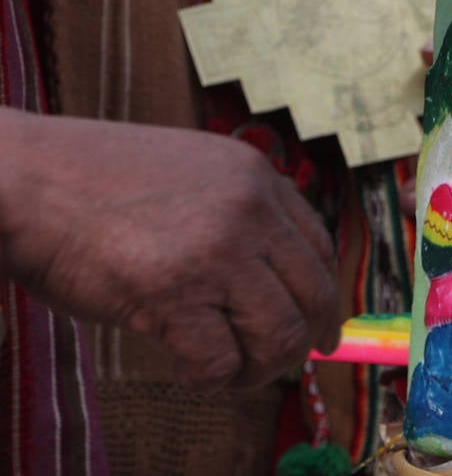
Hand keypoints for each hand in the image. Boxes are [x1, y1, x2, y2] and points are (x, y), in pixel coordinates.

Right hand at [0, 108, 341, 390]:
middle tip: (287, 362)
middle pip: (314, 292)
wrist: (25, 182)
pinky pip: (223, 361)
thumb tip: (267, 274)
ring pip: (281, 333)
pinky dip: (210, 376)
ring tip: (230, 370)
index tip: (321, 324)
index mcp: (256, 175)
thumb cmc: (90, 183)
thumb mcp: (188, 172)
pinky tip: (185, 367)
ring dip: (260, 365)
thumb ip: (233, 209)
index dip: (323, 294)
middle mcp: (250, 209)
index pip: (319, 245)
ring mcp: (218, 251)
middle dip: (305, 338)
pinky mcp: (176, 296)